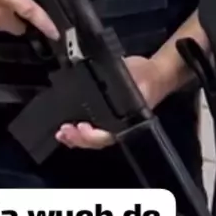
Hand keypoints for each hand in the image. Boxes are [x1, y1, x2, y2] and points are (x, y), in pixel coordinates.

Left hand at [55, 55, 169, 149]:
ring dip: (75, 137)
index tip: (82, 127)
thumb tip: (114, 84)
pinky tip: (66, 125)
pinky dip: (77, 129)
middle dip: (79, 139)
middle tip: (64, 131)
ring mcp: (110, 122)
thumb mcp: (137, 75)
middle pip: (97, 141)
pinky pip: (90, 127)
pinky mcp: (103, 115)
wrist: (154, 74)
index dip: (93, 135)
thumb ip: (126, 82)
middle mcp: (118, 126)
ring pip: (92, 138)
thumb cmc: (146, 76)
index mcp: (128, 121)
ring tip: (61, 133)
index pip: (108, 135)